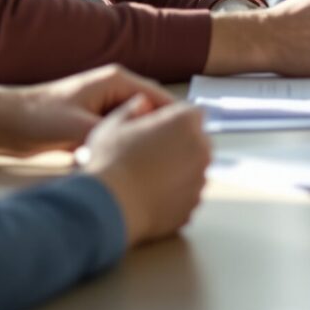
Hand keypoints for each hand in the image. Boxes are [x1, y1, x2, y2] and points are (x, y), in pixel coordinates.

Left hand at [0, 65, 175, 154]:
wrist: (5, 123)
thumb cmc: (39, 119)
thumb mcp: (80, 129)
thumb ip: (116, 134)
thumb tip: (146, 145)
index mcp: (117, 81)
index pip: (161, 99)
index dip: (177, 122)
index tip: (191, 145)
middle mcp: (116, 89)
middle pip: (153, 112)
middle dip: (163, 135)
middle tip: (178, 160)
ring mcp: (107, 105)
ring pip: (138, 126)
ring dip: (144, 142)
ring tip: (160, 165)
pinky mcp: (97, 121)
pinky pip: (124, 135)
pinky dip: (129, 147)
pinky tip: (135, 166)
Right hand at [80, 100, 210, 245]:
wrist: (108, 206)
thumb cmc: (111, 162)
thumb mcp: (114, 123)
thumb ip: (134, 108)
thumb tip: (143, 103)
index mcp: (185, 122)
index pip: (191, 112)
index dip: (173, 118)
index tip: (156, 126)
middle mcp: (201, 149)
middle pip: (196, 140)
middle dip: (179, 143)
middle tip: (150, 151)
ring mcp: (200, 179)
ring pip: (193, 168)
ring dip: (178, 168)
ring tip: (147, 176)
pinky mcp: (193, 204)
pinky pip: (187, 193)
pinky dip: (175, 193)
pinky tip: (151, 194)